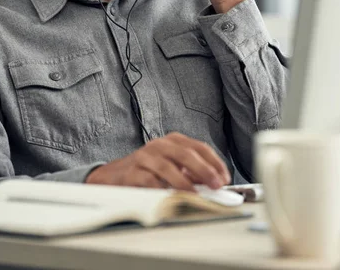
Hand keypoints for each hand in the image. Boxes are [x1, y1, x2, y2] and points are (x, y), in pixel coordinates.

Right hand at [85, 132, 230, 190]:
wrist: (114, 176)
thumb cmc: (148, 171)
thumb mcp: (173, 166)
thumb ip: (192, 172)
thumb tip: (214, 182)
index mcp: (173, 141)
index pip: (199, 147)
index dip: (214, 162)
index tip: (224, 178)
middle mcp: (160, 145)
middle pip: (185, 154)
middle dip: (204, 170)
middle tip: (216, 185)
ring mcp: (145, 157)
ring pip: (167, 166)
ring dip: (184, 182)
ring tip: (195, 195)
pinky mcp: (132, 172)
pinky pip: (149, 180)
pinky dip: (161, 189)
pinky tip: (170, 198)